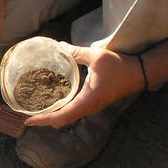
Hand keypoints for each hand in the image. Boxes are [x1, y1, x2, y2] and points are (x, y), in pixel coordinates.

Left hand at [24, 41, 145, 128]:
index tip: (29, 121)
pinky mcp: (94, 102)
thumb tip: (58, 46)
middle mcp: (89, 107)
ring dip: (54, 116)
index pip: (62, 116)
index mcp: (87, 100)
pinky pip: (75, 111)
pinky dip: (63, 110)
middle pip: (63, 120)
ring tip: (38, 110)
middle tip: (28, 115)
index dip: (44, 120)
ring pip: (69, 117)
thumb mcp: (96, 57)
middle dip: (45, 120)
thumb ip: (76, 52)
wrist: (139, 74)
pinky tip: (55, 101)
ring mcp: (92, 106)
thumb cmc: (119, 66)